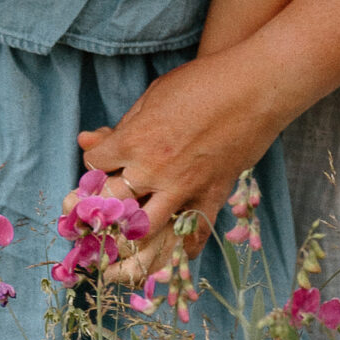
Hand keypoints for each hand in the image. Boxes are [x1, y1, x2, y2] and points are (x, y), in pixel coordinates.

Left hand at [79, 48, 285, 275]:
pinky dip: (179, 251)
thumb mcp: (153, 96)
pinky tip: (168, 257)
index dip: (93, 167)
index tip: (100, 167)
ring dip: (127, 244)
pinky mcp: (211, 196)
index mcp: (135, 139)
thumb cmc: (201, 83)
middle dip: (97, 212)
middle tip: (94, 219)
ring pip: (143, 232)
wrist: (253, 88)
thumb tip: (85, 140)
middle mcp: (153, 169)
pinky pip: (191, 236)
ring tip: (118, 253)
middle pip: (110, 204)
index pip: (95, 165)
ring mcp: (183, 188)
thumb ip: (121, 125)